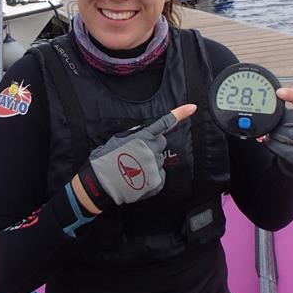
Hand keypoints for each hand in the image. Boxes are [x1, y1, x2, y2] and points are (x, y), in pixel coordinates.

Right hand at [76, 104, 196, 210]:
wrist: (99, 184)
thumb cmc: (104, 160)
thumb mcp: (117, 140)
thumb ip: (135, 137)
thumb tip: (143, 139)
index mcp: (142, 136)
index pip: (164, 123)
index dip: (180, 114)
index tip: (192, 107)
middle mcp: (152, 150)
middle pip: (161, 143)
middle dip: (152, 146)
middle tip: (136, 154)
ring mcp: (155, 166)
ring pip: (159, 160)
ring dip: (150, 163)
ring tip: (133, 169)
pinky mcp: (156, 182)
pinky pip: (159, 175)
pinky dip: (151, 177)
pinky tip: (137, 179)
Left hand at [265, 89, 292, 177]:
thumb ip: (291, 106)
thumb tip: (274, 95)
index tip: (279, 92)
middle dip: (282, 117)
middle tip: (275, 119)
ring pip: (285, 132)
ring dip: (273, 131)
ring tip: (273, 131)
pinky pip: (277, 145)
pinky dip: (269, 141)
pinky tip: (270, 140)